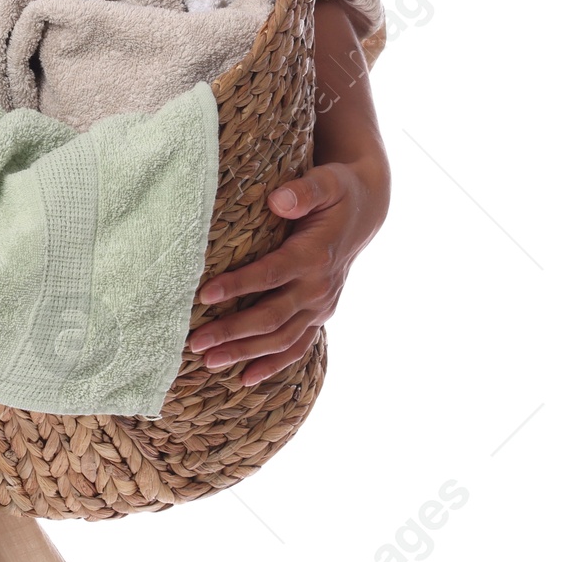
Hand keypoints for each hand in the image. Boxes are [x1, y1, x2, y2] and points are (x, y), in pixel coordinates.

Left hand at [188, 157, 388, 386]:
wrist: (366, 210)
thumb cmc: (337, 191)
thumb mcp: (326, 182)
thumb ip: (303, 191)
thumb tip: (278, 201)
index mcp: (314, 255)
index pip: (269, 275)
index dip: (237, 286)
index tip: (203, 294)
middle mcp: (319, 287)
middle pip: (271, 316)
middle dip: (232, 331)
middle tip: (195, 342)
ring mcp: (321, 306)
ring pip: (281, 339)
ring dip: (245, 353)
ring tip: (209, 362)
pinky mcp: (319, 315)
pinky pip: (297, 347)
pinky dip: (273, 365)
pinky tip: (245, 379)